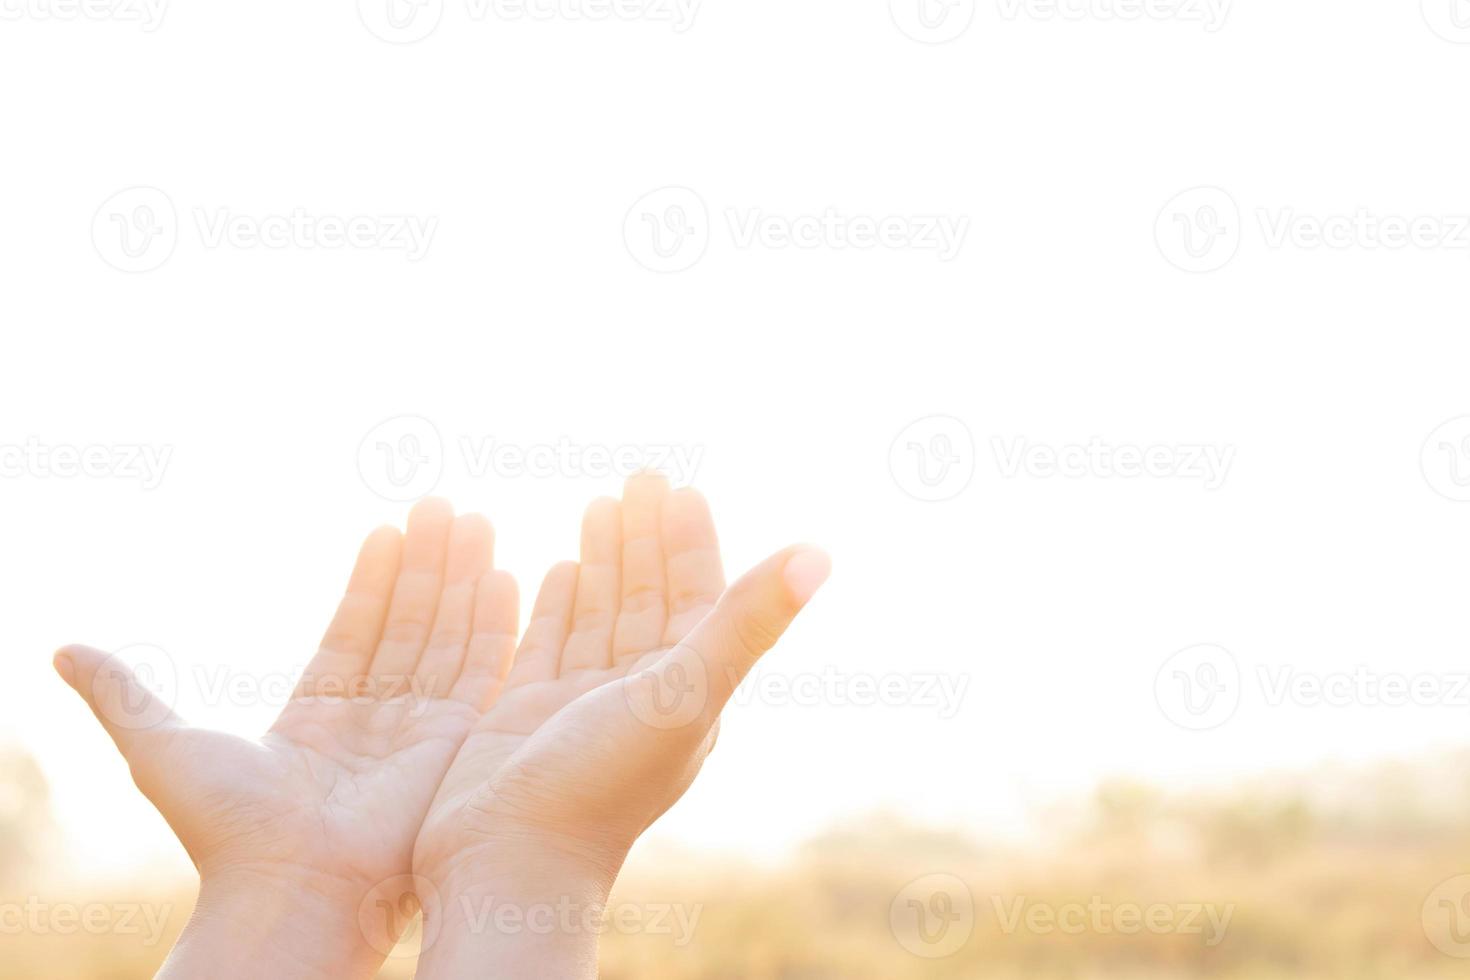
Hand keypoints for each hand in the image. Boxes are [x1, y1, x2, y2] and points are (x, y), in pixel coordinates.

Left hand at [53, 499, 518, 979]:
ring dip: (462, 578)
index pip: (356, 631)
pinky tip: (502, 573)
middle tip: (441, 505)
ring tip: (471, 519)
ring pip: (447, 636)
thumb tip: (60, 649)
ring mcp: (420, 729)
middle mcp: (375, 718)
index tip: (387, 529)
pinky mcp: (456, 742)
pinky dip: (492, 622)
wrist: (287, 887)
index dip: (373, 580)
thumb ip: (125, 693)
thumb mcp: (161, 745)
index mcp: (317, 718)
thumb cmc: (225, 828)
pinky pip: (480, 670)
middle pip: (409, 624)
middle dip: (427, 565)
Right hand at [413, 475, 829, 975]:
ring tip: (598, 505)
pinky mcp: (527, 714)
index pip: (695, 598)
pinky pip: (548, 641)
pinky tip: (557, 569)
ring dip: (604, 560)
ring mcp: (581, 704)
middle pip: (647, 597)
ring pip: (600, 613)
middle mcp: (640, 694)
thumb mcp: (687, 691)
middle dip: (645, 538)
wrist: (511, 863)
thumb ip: (748, 620)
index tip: (679, 488)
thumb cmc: (603, 781)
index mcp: (686, 689)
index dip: (691, 543)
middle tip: (637, 476)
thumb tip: (821, 554)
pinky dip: (557, 603)